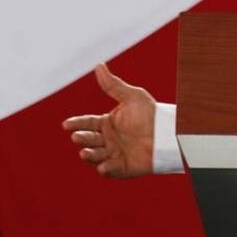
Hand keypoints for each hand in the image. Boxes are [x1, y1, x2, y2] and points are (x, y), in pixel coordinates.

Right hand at [61, 63, 155, 177]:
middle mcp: (107, 139)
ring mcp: (114, 154)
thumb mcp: (131, 97)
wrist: (169, 133)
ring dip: (89, 155)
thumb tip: (99, 65)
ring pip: (96, 156)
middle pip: (88, 140)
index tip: (67, 124)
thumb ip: (113, 85)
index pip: (87, 123)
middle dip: (81, 138)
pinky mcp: (123, 167)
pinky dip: (105, 169)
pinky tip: (102, 167)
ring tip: (85, 153)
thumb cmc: (151, 114)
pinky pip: (111, 170)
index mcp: (107, 123)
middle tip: (77, 136)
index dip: (77, 123)